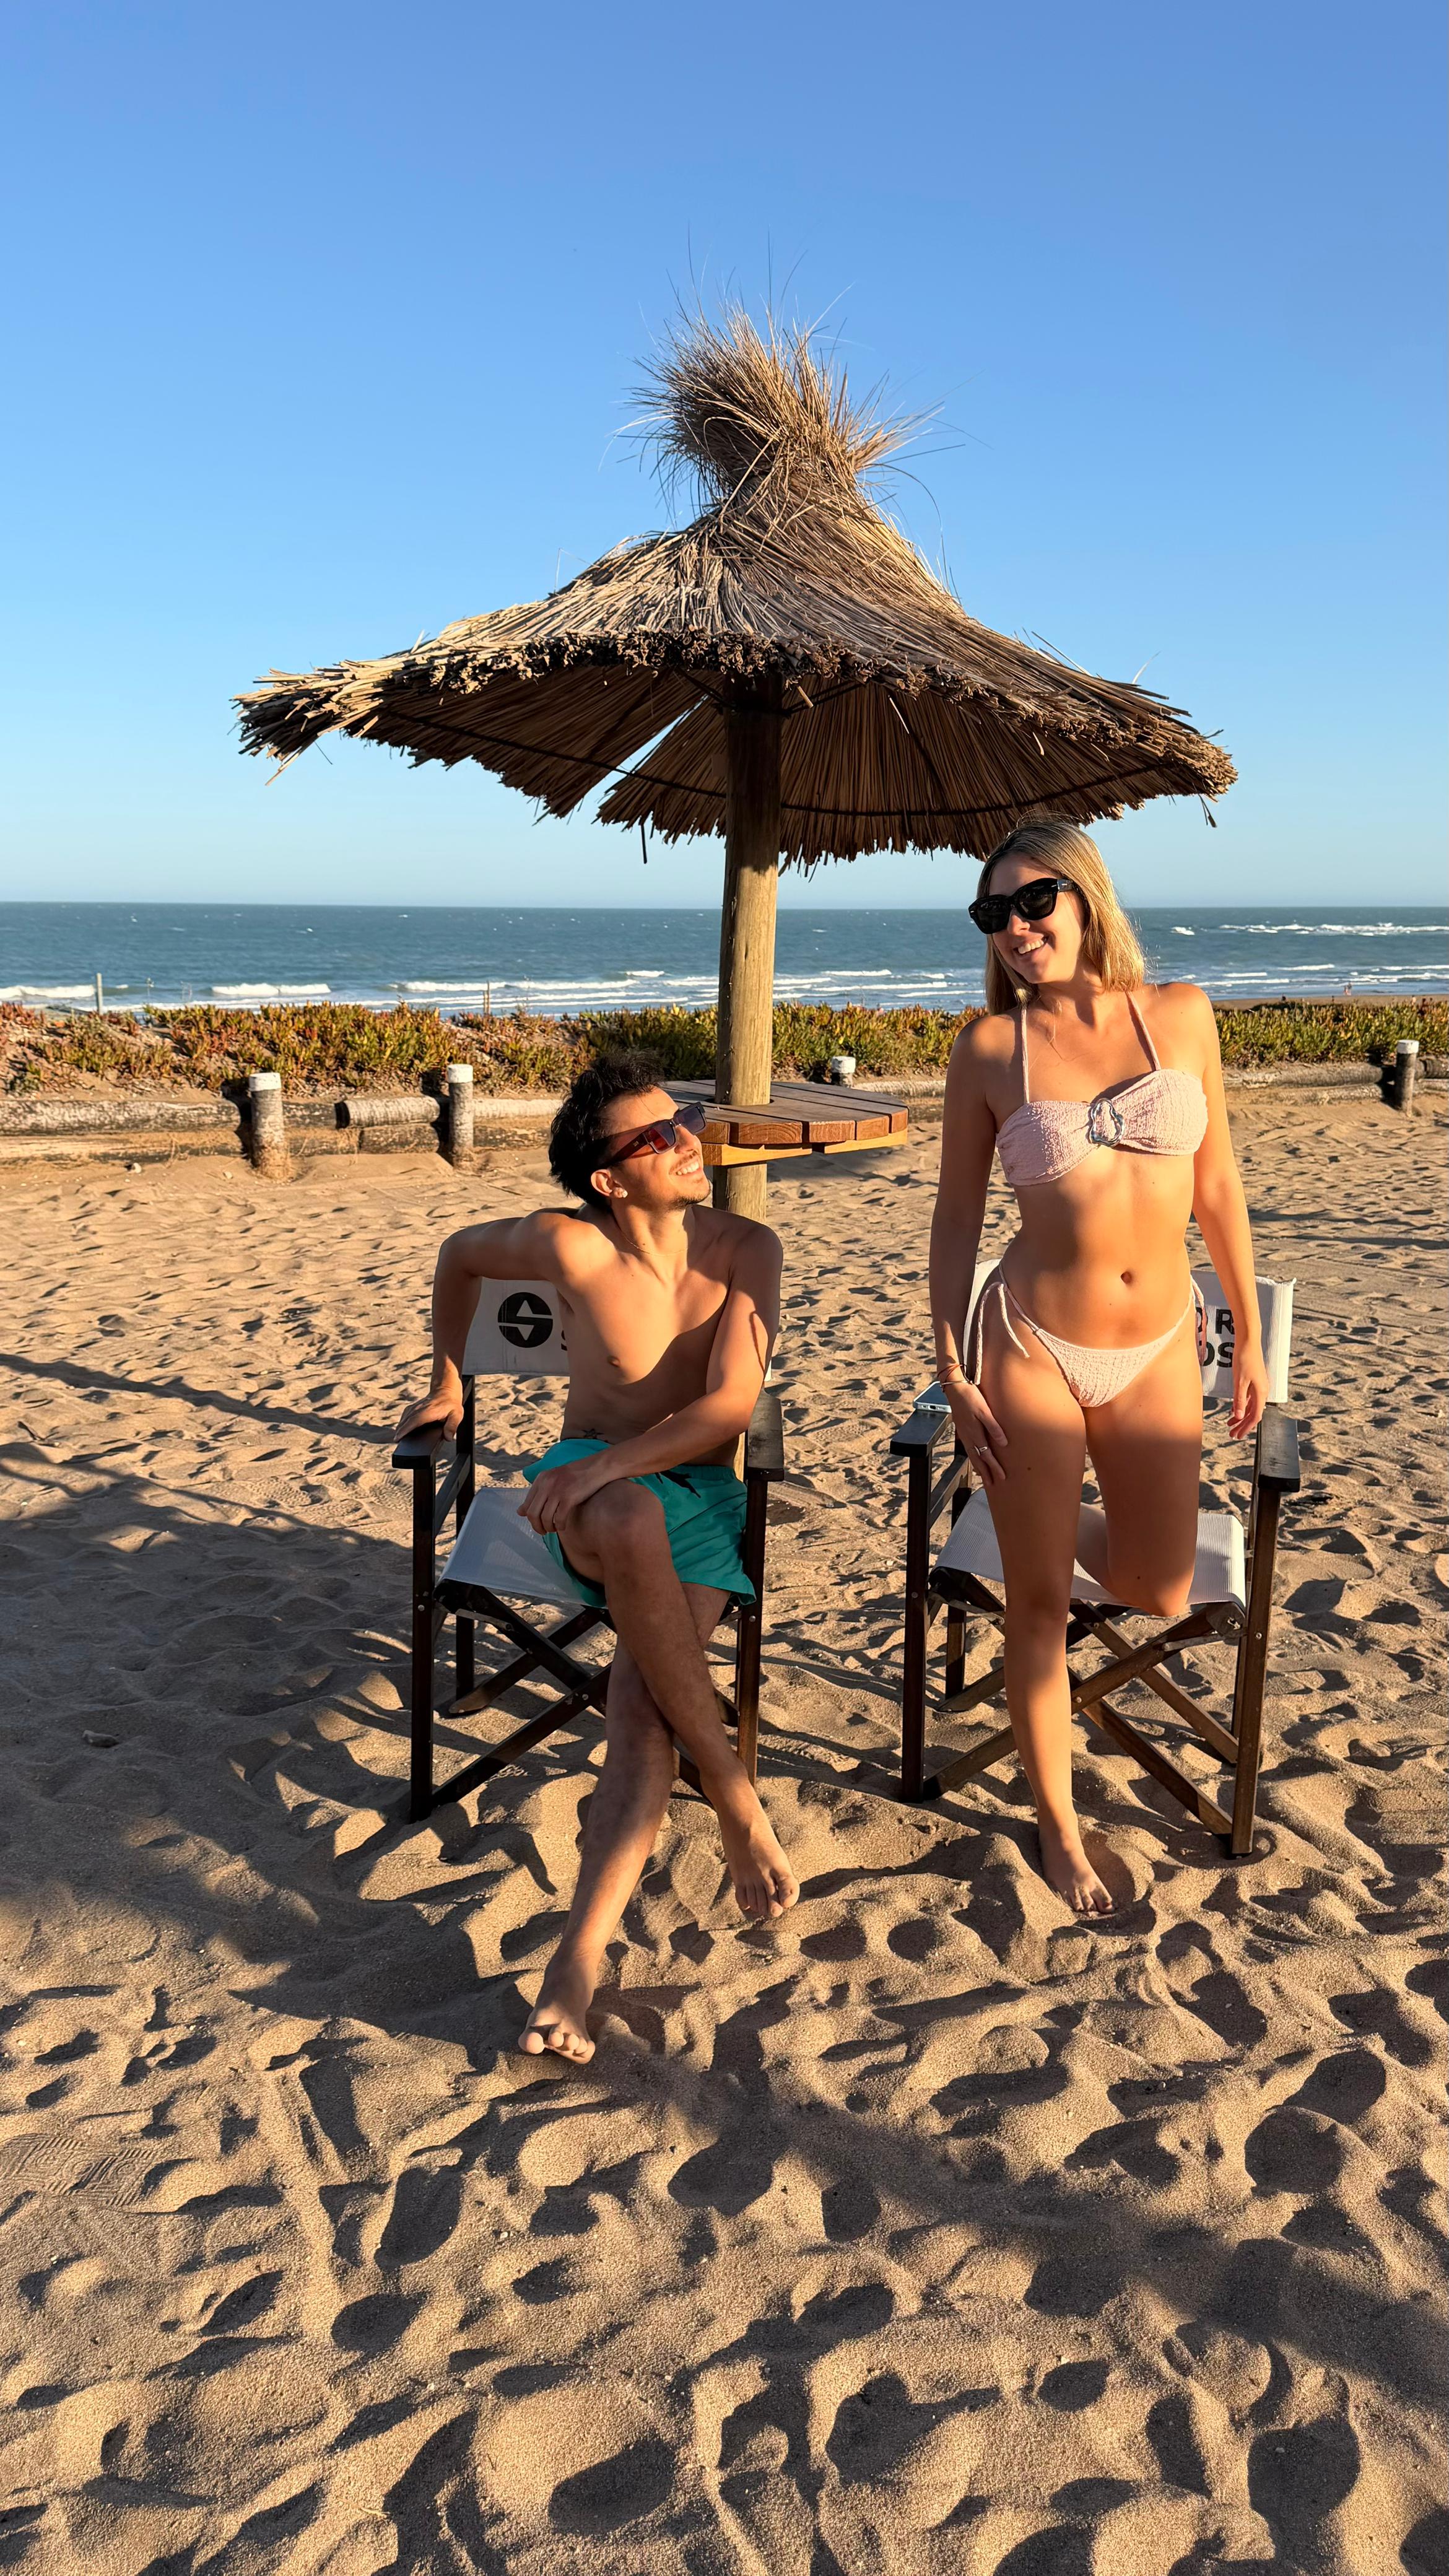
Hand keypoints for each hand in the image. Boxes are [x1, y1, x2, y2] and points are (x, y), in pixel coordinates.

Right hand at [395, 1376, 463, 1442]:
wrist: (446, 1389)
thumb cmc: (451, 1403)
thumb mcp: (457, 1414)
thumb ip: (452, 1426)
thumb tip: (448, 1437)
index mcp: (429, 1411)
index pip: (414, 1421)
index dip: (405, 1429)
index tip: (398, 1437)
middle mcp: (420, 1408)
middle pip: (407, 1420)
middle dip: (400, 1430)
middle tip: (396, 1440)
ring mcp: (416, 1406)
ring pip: (405, 1416)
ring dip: (400, 1426)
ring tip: (397, 1436)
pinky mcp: (415, 1406)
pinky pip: (406, 1414)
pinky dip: (403, 1421)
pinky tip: (401, 1427)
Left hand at [520, 1454, 613, 1533]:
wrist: (598, 1467)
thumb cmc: (578, 1475)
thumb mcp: (554, 1480)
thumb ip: (538, 1494)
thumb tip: (519, 1512)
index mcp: (541, 1478)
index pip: (527, 1504)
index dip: (531, 1518)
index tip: (538, 1523)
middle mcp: (547, 1483)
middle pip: (533, 1513)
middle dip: (537, 1526)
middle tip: (544, 1531)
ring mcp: (557, 1490)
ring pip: (545, 1518)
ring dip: (549, 1528)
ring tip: (554, 1529)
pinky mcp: (569, 1497)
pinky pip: (559, 1518)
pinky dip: (560, 1526)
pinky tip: (563, 1526)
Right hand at [944, 1371, 1008, 1485]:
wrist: (954, 1387)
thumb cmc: (970, 1396)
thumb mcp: (984, 1410)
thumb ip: (994, 1427)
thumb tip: (1003, 1443)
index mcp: (975, 1433)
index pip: (987, 1455)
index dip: (994, 1467)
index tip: (1001, 1477)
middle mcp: (968, 1436)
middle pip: (978, 1459)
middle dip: (985, 1472)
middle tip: (991, 1484)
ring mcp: (963, 1433)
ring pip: (972, 1454)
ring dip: (978, 1466)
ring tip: (983, 1475)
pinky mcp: (962, 1428)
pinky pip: (968, 1447)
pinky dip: (973, 1455)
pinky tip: (974, 1455)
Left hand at [1229, 1341, 1269, 1440]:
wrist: (1248, 1341)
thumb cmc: (1244, 1359)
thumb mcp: (1239, 1381)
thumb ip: (1239, 1399)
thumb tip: (1240, 1417)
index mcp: (1261, 1393)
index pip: (1255, 1416)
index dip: (1245, 1428)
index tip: (1236, 1435)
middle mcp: (1262, 1391)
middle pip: (1253, 1414)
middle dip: (1242, 1425)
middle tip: (1232, 1434)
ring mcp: (1259, 1387)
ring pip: (1251, 1407)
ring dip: (1241, 1417)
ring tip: (1230, 1425)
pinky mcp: (1254, 1382)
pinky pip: (1249, 1399)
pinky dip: (1242, 1406)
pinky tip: (1234, 1411)